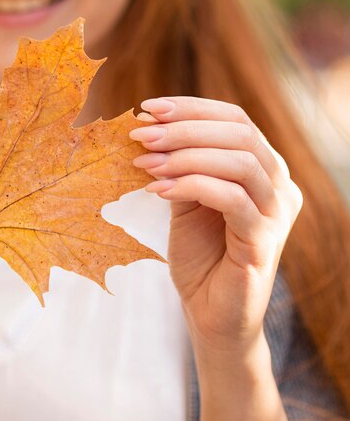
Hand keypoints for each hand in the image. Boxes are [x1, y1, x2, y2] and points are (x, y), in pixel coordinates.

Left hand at [130, 97, 302, 355]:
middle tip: (141, 134)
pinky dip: (191, 186)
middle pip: (239, 133)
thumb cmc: (199, 253)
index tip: (148, 107)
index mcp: (264, 168)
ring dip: (184, 155)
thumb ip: (178, 165)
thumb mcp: (185, 198)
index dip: (191, 108)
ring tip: (144, 162)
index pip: (234, 118)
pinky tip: (159, 190)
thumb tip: (148, 126)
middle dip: (183, 128)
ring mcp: (277, 212)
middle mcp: (279, 184)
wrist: (209, 312)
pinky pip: (232, 199)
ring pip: (240, 160)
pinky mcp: (264, 240)